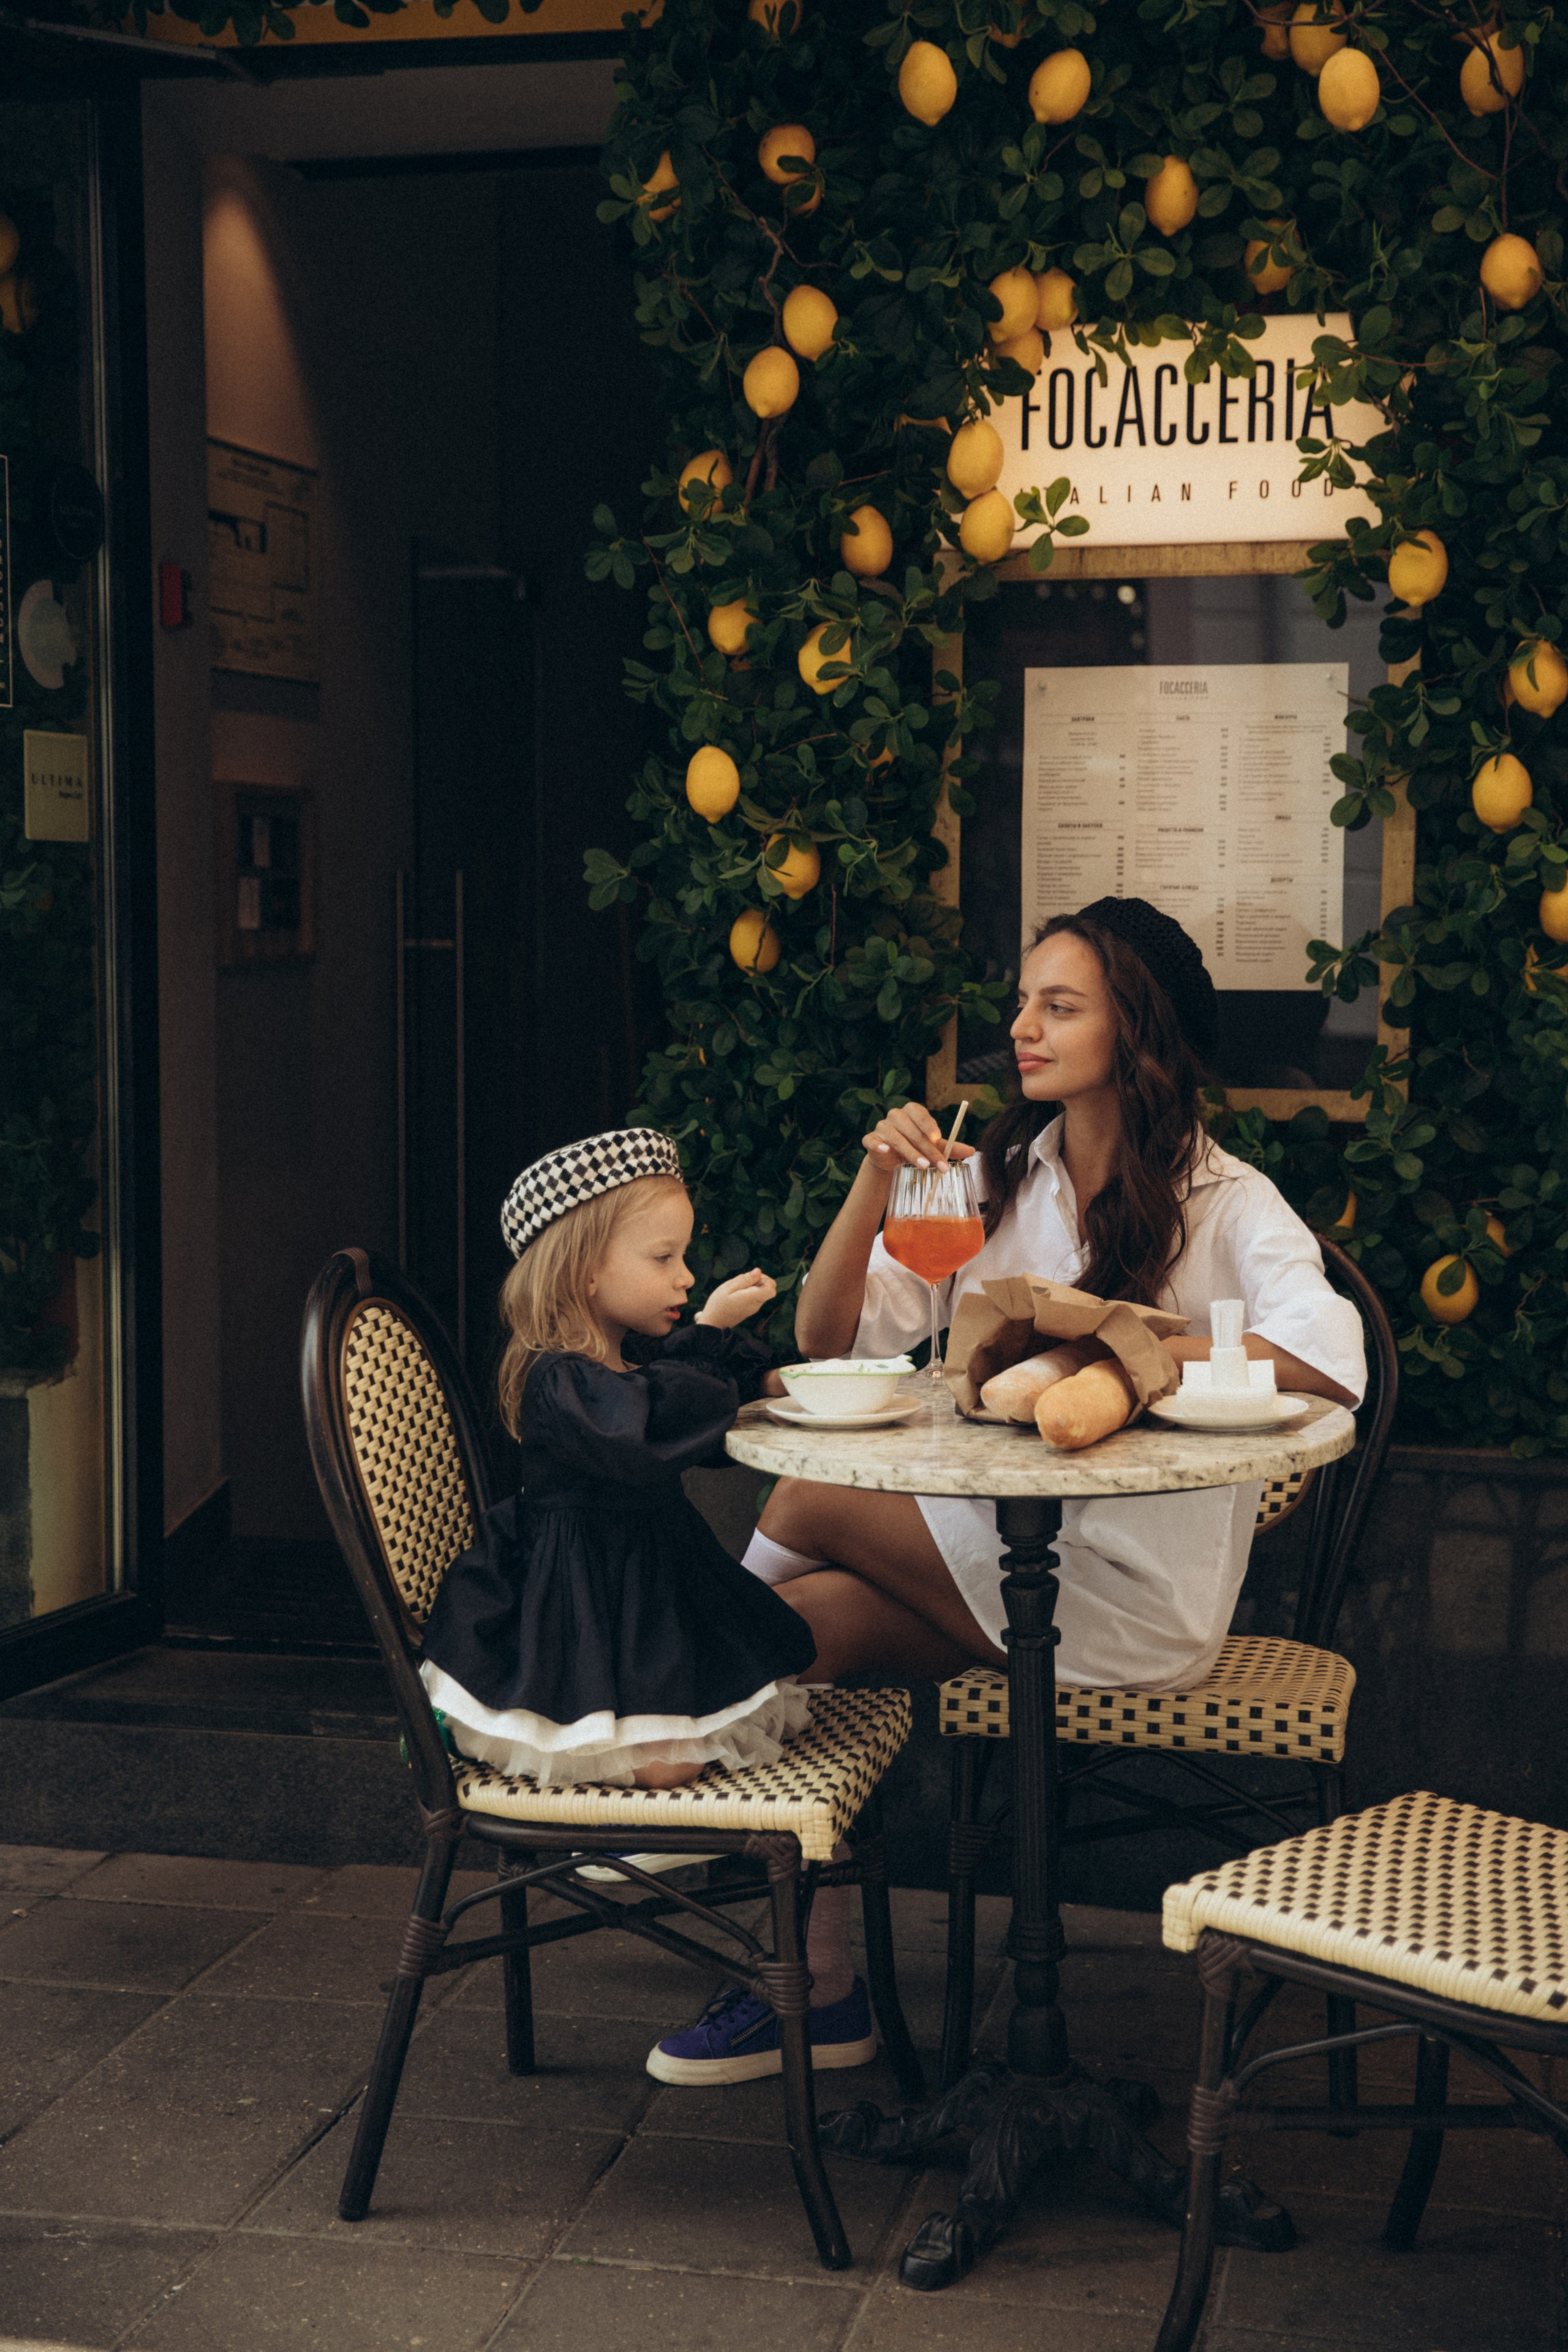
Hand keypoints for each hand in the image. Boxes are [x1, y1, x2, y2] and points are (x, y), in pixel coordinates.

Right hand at [696, 1268, 777, 1328]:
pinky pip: (755, 1297)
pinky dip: (749, 1292)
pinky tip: (736, 1293)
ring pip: (761, 1292)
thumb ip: (745, 1279)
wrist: (713, 1324)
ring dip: (753, 1286)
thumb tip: (758, 1271)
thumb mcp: (728, 1287)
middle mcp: (756, 1304)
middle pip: (769, 1289)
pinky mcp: (750, 1310)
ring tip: (737, 1288)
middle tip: (744, 1280)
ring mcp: (754, 1308)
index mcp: (752, 1298)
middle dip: (760, 1280)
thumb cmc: (718, 1305)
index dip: (765, 1279)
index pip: (771, 1288)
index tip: (752, 1277)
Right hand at [860, 1100, 977, 1177]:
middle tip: (939, 1165)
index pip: (920, 1114)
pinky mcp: (870, 1139)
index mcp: (911, 1111)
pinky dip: (878, 1145)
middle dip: (927, 1149)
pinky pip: (872, 1140)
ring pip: (896, 1138)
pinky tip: (885, 1151)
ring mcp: (882, 1127)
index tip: (938, 1138)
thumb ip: (950, 1147)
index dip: (929, 1126)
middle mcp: (895, 1115)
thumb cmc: (915, 1147)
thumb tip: (972, 1151)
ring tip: (924, 1166)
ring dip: (910, 1153)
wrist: (891, 1159)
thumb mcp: (933, 1146)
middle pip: (912, 1131)